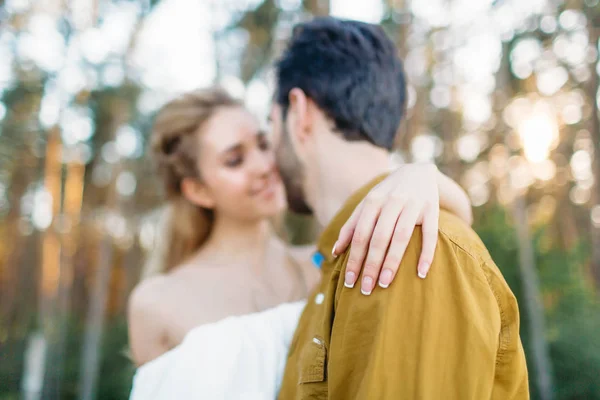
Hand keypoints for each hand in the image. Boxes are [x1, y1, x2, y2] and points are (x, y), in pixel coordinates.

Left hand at [333, 163, 439, 294]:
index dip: (354, 258)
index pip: (360, 234)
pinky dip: (426, 254)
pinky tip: (421, 273)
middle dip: (371, 264)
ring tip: (385, 284)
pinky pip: (431, 235)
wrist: (418, 172)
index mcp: (372, 201)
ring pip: (401, 236)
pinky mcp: (432, 209)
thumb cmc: (387, 194)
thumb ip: (351, 226)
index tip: (350, 281)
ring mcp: (413, 205)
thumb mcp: (367, 204)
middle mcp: (392, 201)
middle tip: (366, 289)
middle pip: (379, 238)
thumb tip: (335, 252)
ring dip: (392, 261)